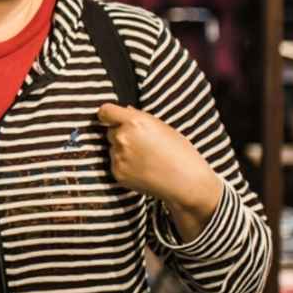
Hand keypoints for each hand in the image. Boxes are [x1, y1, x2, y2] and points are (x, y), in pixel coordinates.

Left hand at [97, 103, 221, 216]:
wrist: (187, 182)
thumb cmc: (180, 153)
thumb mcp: (163, 127)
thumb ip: (140, 118)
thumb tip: (125, 110)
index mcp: (134, 122)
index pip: (105, 111)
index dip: (108, 115)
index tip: (111, 119)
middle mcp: (122, 137)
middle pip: (111, 131)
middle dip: (122, 135)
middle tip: (142, 145)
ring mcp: (118, 156)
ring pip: (113, 148)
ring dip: (123, 151)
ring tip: (146, 159)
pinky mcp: (117, 172)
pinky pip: (115, 164)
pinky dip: (125, 166)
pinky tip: (143, 170)